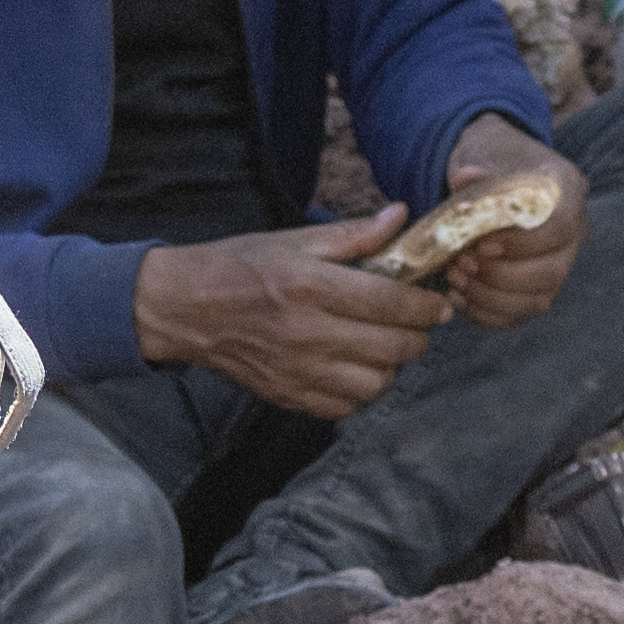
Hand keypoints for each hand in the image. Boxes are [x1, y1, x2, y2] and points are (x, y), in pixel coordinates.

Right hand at [129, 212, 445, 422]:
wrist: (185, 308)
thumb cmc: (240, 267)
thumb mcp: (294, 240)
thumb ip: (353, 234)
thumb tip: (400, 217)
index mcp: (310, 286)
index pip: (389, 304)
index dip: (425, 307)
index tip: (438, 305)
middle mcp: (306, 332)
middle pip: (391, 348)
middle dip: (417, 337)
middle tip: (417, 325)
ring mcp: (296, 370)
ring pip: (374, 385)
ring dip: (390, 367)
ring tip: (384, 347)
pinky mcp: (287, 395)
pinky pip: (344, 406)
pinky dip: (359, 391)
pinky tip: (355, 368)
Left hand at [408, 117, 588, 324]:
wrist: (492, 183)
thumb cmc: (492, 166)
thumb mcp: (482, 155)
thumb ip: (475, 172)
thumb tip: (466, 178)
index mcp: (567, 192)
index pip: (562, 226)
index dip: (523, 242)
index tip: (483, 242)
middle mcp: (573, 235)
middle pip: (551, 273)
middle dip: (500, 275)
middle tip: (461, 262)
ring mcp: (558, 266)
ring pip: (537, 301)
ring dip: (489, 296)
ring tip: (454, 275)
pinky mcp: (537, 291)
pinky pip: (518, 316)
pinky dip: (484, 312)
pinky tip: (458, 294)